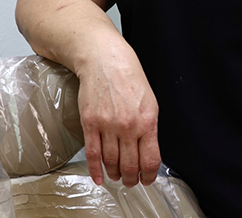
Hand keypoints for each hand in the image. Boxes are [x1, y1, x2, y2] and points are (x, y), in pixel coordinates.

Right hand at [77, 54, 160, 186]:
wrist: (106, 60)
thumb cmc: (129, 77)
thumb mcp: (150, 101)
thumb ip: (149, 128)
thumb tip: (148, 151)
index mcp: (147, 120)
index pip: (150, 160)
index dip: (149, 176)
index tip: (146, 179)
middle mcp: (128, 125)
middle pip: (130, 166)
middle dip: (131, 179)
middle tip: (130, 181)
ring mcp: (108, 125)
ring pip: (111, 162)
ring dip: (114, 174)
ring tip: (116, 176)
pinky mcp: (90, 123)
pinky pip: (92, 154)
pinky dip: (95, 170)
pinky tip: (99, 176)